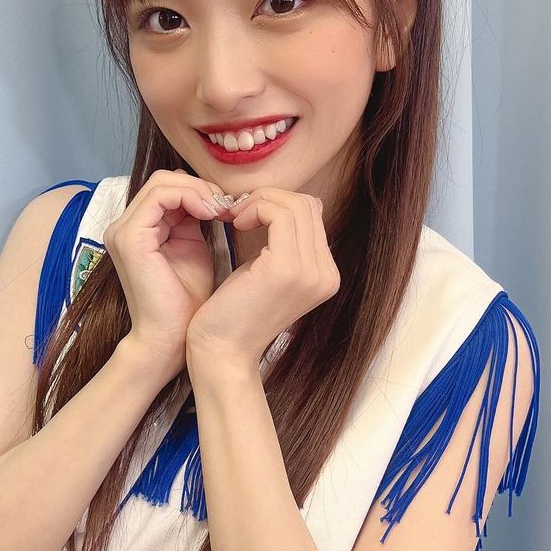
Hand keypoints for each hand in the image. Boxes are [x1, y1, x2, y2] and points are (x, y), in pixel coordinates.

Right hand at [104, 170, 231, 377]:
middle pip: (164, 180)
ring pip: (162, 182)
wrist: (172, 340)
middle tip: (228, 206)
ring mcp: (123, 231)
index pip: (169, 188)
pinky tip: (212, 213)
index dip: (201, 191)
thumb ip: (196, 221)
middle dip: (201, 187)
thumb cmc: (188, 304)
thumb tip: (213, 196)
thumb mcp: (195, 250)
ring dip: (198, 191)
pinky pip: (161, 196)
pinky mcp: (130, 238)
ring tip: (222, 210)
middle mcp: (124, 226)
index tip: (230, 208)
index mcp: (140, 229)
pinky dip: (190, 197)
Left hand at [185, 187, 340, 368]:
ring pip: (295, 205)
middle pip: (307, 205)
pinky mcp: (287, 268)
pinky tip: (237, 223)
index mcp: (325, 275)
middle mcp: (326, 275)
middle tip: (239, 211)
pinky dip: (255, 208)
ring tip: (237, 217)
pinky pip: (279, 214)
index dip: (278, 204)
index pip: (312, 215)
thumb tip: (277, 206)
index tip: (248, 214)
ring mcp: (311, 272)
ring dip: (260, 201)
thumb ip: (282, 244)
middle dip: (269, 198)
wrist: (223, 351)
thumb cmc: (235, 312)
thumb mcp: (267, 272)